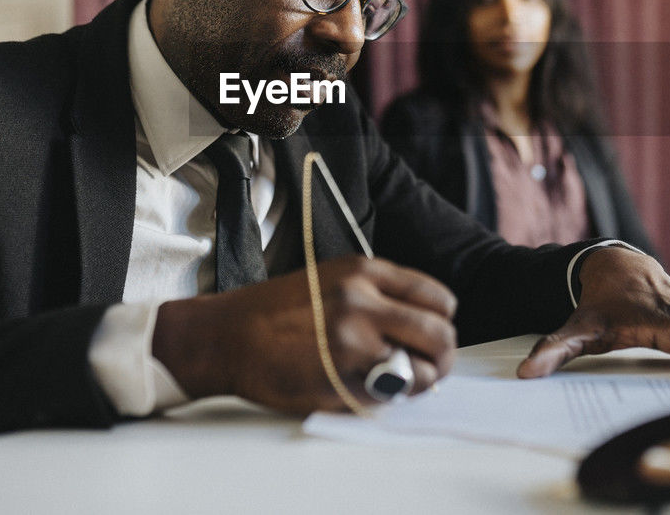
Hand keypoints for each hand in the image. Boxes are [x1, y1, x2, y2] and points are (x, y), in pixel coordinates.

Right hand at [153, 255, 456, 412]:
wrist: (227, 335)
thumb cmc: (274, 312)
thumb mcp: (332, 279)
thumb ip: (376, 296)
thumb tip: (417, 329)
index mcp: (365, 271)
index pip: (436, 297)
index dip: (440, 322)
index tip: (432, 335)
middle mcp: (364, 299)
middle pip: (440, 333)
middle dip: (442, 357)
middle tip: (430, 369)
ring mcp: (354, 338)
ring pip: (422, 368)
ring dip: (419, 381)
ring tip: (399, 383)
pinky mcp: (340, 373)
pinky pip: (388, 393)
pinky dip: (386, 397)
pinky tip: (366, 389)